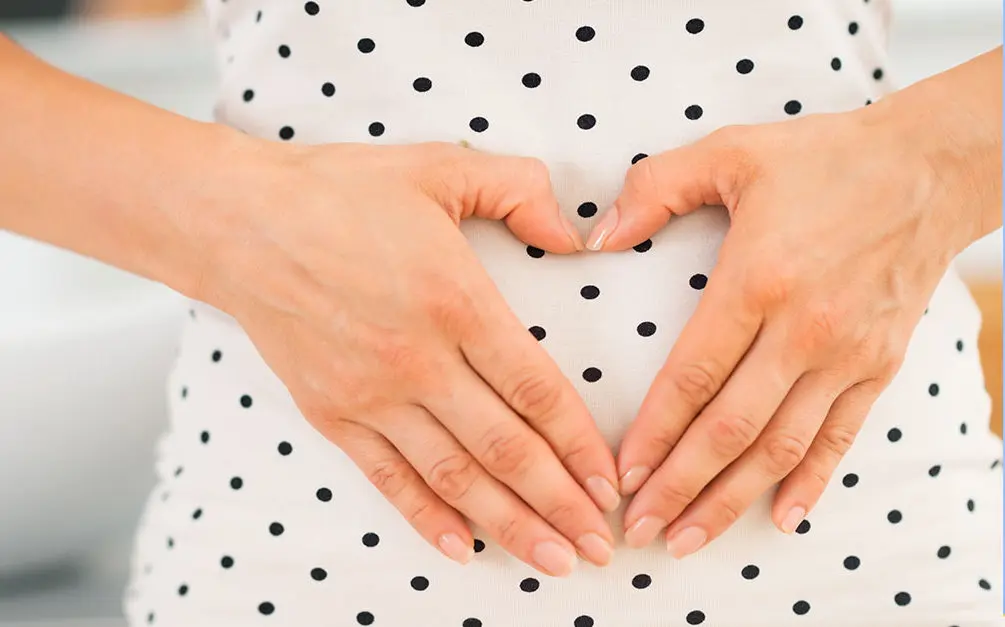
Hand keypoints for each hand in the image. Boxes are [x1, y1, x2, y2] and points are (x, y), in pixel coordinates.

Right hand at [197, 141, 618, 575]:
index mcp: (455, 300)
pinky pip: (388, 478)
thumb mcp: (440, 167)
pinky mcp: (332, 414)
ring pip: (455, 476)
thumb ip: (520, 191)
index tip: (609, 482)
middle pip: (505, 448)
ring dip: (509, 524)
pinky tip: (462, 547)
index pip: (536, 389)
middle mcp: (418, 360)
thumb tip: (573, 233)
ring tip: (553, 560)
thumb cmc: (339, 192)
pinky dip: (426, 516)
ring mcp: (371, 394)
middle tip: (601, 545)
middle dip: (560, 503)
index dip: (580, 444)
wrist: (238, 222)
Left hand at [586, 105, 990, 554]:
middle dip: (681, 486)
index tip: (623, 474)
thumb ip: (655, 188)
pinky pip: (840, 437)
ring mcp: (846, 354)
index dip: (654, 432)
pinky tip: (782, 517)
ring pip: (781, 446)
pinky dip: (810, 481)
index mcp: (757, 280)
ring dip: (732, 500)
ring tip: (690, 539)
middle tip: (640, 529)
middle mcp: (803, 329)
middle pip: (731, 428)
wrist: (929, 166)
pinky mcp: (878, 365)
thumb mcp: (730, 152)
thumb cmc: (823, 158)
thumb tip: (596, 236)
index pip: (692, 375)